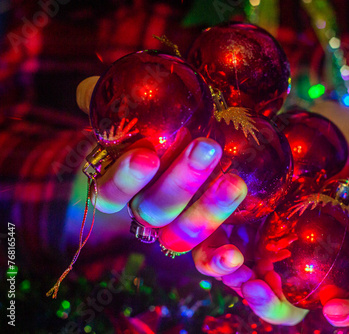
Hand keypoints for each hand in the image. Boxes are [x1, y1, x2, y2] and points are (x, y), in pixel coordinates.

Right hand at [75, 77, 247, 256]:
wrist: (195, 141)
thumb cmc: (161, 124)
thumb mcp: (136, 107)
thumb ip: (111, 100)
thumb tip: (88, 90)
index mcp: (122, 186)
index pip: (109, 193)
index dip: (124, 179)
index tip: (145, 155)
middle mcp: (146, 211)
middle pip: (154, 210)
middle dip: (181, 181)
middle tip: (207, 147)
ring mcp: (175, 228)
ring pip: (183, 233)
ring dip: (208, 211)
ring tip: (235, 182)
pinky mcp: (206, 239)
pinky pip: (206, 258)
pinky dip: (219, 261)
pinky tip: (236, 257)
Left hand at [192, 100, 348, 326]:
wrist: (327, 124)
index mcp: (341, 253)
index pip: (348, 294)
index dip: (346, 309)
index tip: (336, 313)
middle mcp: (301, 252)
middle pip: (286, 297)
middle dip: (270, 302)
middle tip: (258, 290)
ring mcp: (269, 233)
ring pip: (245, 271)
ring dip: (231, 274)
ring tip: (230, 262)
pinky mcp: (242, 208)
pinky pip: (219, 231)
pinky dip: (209, 235)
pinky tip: (207, 222)